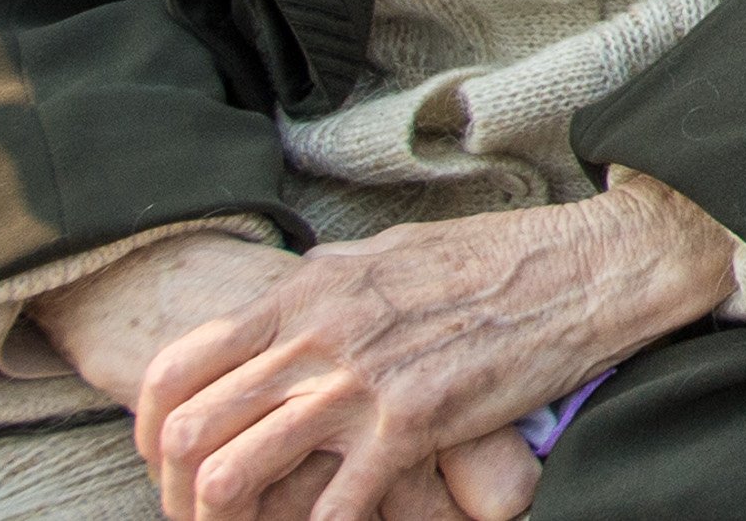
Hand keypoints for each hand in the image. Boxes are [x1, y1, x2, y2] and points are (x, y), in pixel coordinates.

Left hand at [129, 182, 730, 520]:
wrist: (595, 265)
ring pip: (235, 474)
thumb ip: (329, 283)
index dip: (151, 428)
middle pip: (190, 429)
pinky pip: (333, 506)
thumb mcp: (394, 251)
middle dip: (178, 490)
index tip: (166, 462)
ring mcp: (363, 380)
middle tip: (203, 515)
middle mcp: (319, 334)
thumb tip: (289, 301)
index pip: (178, 365)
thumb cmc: (504, 255)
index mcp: (308, 290)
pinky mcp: (413, 423)